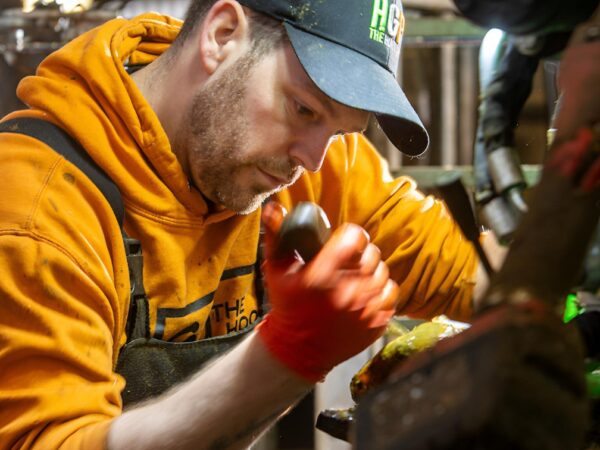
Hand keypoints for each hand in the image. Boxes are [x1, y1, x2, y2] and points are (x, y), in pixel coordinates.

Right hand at [257, 202, 398, 381]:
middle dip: (360, 253)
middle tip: (348, 260)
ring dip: (372, 271)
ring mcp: (364, 310)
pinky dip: (381, 291)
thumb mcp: (275, 270)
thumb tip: (275, 206)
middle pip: (372, 253)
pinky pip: (391, 295)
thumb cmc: (286, 306)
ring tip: (357, 277)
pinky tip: (365, 294)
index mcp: (322, 276)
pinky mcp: (376, 323)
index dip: (351, 234)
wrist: (297, 349)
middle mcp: (346, 292)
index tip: (344, 240)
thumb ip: (276, 235)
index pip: (355, 237)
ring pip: (383, 273)